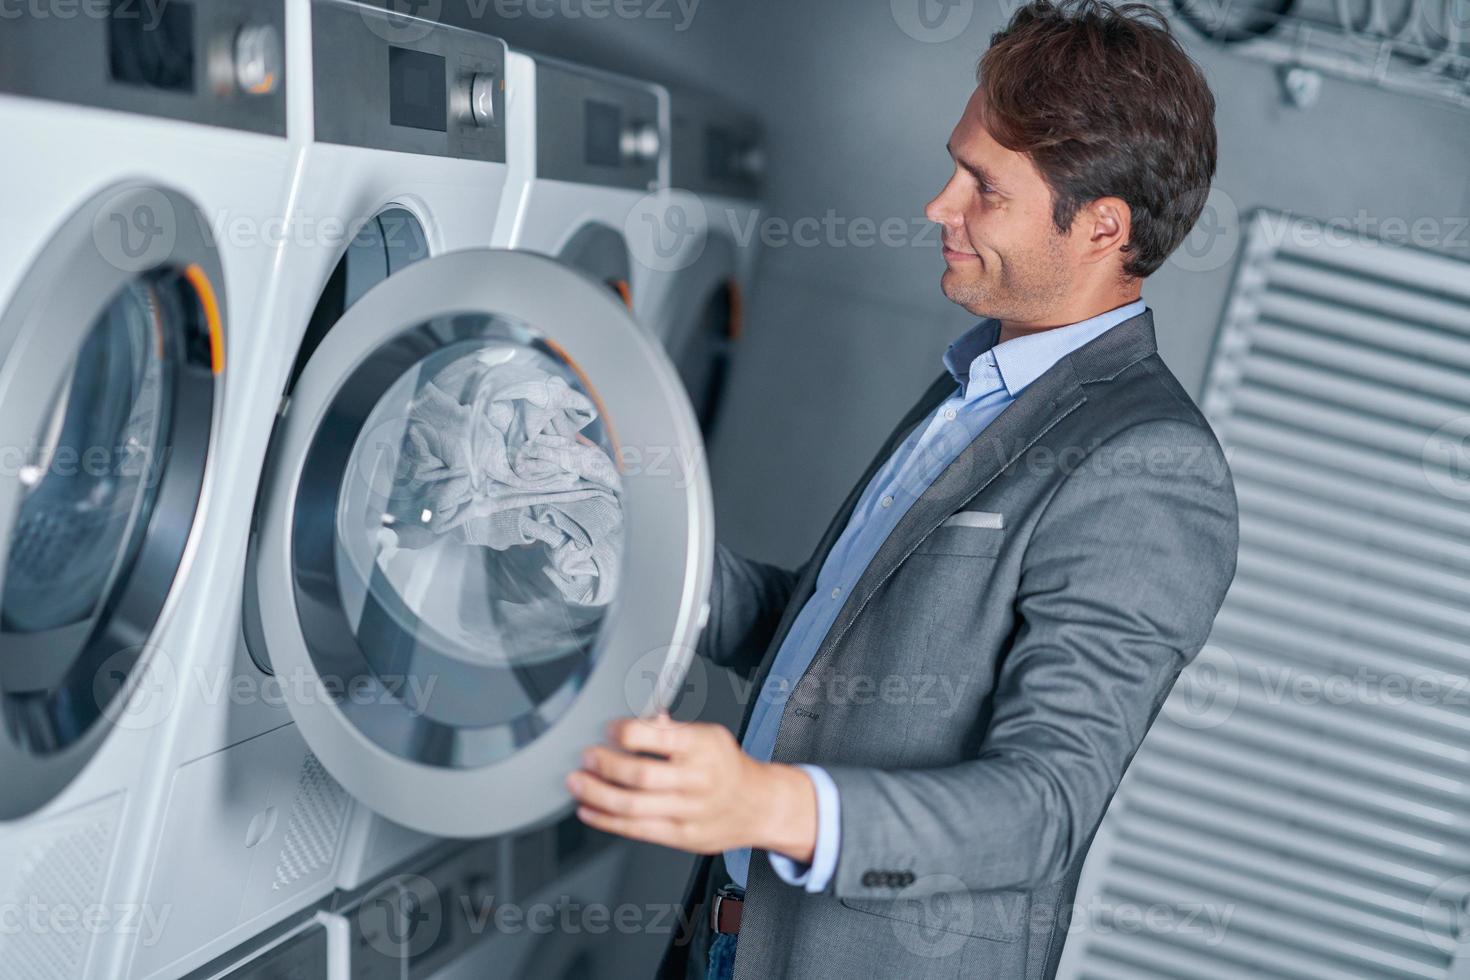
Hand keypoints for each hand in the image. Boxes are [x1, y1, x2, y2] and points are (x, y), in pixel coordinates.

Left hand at [567, 715, 817, 863]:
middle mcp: (696, 779)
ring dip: (597, 794)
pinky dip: (606, 820)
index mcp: (703, 746)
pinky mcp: (681, 837)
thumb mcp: (710, 735)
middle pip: (640, 775)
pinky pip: (636, 830)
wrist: (760, 806)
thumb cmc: (729, 767)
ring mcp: (688, 812)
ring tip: (578, 784)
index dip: (625, 732)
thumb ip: (672, 729)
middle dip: (605, 765)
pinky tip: (589, 810)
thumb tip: (643, 717)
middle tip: (587, 757)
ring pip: (632, 807)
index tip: (609, 729)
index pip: (657, 736)